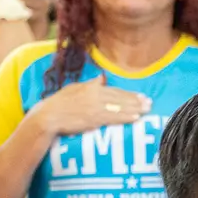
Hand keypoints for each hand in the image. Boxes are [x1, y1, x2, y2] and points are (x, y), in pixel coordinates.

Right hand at [36, 75, 150, 137]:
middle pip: (119, 98)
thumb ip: (89, 84)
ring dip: (133, 109)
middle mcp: (94, 96)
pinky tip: (134, 118)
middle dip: (135, 101)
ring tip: (146, 111)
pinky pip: (111, 118)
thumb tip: (101, 78)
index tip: (142, 96)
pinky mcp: (92, 120)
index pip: (114, 91)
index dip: (129, 94)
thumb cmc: (59, 104)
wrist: (47, 117)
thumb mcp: (74, 88)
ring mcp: (94, 108)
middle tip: (149, 103)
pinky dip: (124, 117)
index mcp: (91, 88)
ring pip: (118, 108)